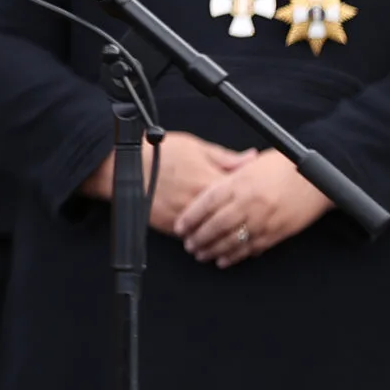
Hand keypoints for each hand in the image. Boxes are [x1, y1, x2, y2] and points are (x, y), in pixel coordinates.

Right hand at [81, 130, 246, 230]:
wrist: (126, 167)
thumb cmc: (159, 153)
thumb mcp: (196, 146)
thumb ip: (226, 157)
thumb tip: (251, 158)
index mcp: (209, 180)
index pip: (241, 196)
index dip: (255, 200)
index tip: (264, 202)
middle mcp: (199, 202)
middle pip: (229, 219)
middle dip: (243, 224)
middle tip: (257, 226)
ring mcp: (185, 217)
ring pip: (212, 234)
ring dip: (225, 238)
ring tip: (238, 240)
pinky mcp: (170, 226)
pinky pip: (193, 238)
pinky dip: (204, 241)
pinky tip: (213, 243)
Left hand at [174, 149, 331, 266]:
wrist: (317, 180)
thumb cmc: (285, 166)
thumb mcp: (253, 164)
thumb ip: (230, 174)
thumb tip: (209, 184)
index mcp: (241, 182)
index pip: (208, 202)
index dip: (191, 216)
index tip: (179, 226)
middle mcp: (249, 203)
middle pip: (216, 225)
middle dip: (199, 238)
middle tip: (188, 245)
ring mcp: (263, 220)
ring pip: (231, 241)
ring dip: (213, 250)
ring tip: (201, 254)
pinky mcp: (276, 233)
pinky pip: (250, 249)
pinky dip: (234, 256)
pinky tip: (223, 260)